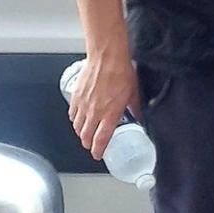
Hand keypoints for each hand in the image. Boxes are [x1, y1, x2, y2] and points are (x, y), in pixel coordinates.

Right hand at [67, 46, 140, 161]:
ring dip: (81, 133)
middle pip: (86, 136)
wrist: (106, 57)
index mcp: (109, 114)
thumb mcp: (134, 93)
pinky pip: (72, 114)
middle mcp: (94, 113)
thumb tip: (141, 116)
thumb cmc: (121, 72)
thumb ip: (136, 108)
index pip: (101, 140)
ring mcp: (83, 105)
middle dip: (89, 144)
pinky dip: (75, 120)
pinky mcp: (76, 97)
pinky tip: (79, 119)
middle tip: (93, 145)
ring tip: (86, 134)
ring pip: (77, 127)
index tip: (99, 155)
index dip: (98, 151)